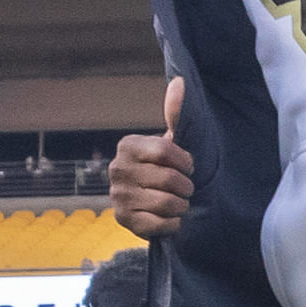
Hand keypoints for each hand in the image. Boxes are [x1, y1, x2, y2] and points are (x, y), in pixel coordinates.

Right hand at [109, 77, 194, 238]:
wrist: (155, 202)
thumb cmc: (168, 167)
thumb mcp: (173, 141)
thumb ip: (176, 113)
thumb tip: (179, 82)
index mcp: (127, 145)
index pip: (165, 151)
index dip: (186, 162)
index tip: (189, 166)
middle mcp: (116, 168)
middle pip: (169, 178)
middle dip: (186, 186)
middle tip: (185, 188)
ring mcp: (117, 195)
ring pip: (166, 202)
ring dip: (181, 205)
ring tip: (179, 202)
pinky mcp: (122, 220)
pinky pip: (158, 224)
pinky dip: (172, 223)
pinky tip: (171, 218)